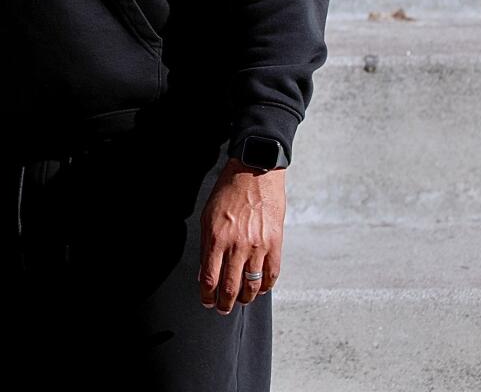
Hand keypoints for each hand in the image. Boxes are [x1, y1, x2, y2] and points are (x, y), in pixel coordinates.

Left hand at [198, 160, 284, 313]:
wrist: (255, 172)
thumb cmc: (228, 192)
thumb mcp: (208, 216)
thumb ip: (207, 246)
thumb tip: (205, 272)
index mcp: (216, 238)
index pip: (210, 278)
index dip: (207, 295)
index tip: (207, 301)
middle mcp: (237, 245)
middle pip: (230, 288)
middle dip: (224, 304)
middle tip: (222, 308)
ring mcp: (258, 246)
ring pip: (251, 285)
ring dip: (244, 298)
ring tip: (240, 300)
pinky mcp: (275, 244)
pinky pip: (271, 275)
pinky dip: (265, 286)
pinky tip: (259, 288)